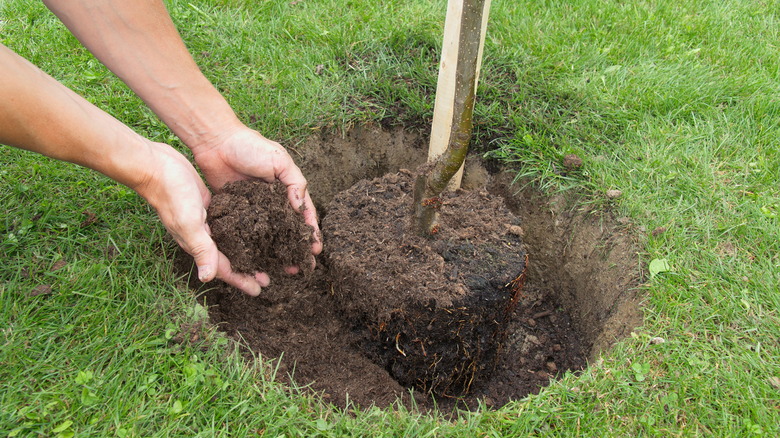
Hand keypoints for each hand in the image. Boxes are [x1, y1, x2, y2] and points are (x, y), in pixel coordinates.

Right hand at [136, 141, 269, 295]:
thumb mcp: (189, 223)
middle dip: (247, 269)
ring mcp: (205, 222)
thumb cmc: (172, 195)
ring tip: (264, 256)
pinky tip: (253, 228)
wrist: (156, 166)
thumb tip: (207, 279)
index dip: (241, 280)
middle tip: (268, 276)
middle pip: (229, 258)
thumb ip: (201, 249)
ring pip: (229, 242)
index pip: (223, 269)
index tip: (259, 291)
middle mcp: (202, 237)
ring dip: (246, 250)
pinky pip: (227, 224)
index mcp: (197, 244)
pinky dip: (240, 230)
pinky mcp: (208, 206)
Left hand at [189, 125, 322, 271]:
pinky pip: (244, 233)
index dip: (310, 232)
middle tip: (301, 267)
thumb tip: (301, 207)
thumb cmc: (250, 146)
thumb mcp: (280, 160)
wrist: (215, 141)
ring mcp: (253, 210)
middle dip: (295, 249)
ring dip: (275, 253)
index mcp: (286, 189)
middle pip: (286, 231)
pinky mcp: (234, 213)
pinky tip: (255, 261)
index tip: (315, 250)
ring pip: (267, 236)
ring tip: (281, 270)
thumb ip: (294, 182)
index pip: (303, 214)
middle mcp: (272, 203)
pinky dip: (250, 247)